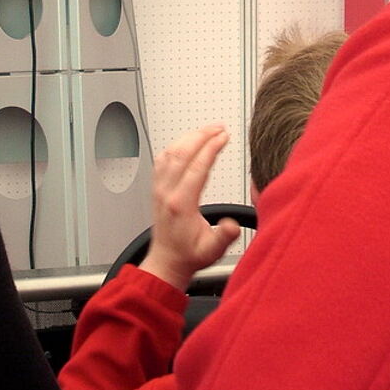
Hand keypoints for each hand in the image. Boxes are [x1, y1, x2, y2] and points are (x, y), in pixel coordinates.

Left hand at [139, 125, 241, 291]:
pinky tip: (186, 142)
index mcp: (181, 204)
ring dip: (188, 137)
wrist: (167, 261)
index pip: (196, 167)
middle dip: (201, 135)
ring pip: (170, 153)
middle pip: (181, 153)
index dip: (211, 148)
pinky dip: (175, 145)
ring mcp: (159, 188)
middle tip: (219, 127)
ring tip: (207, 130)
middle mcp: (167, 192)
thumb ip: (223, 237)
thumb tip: (232, 224)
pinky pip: (162, 159)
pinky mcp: (157, 188)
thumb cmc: (189, 255)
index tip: (224, 136)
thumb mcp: (212, 251)